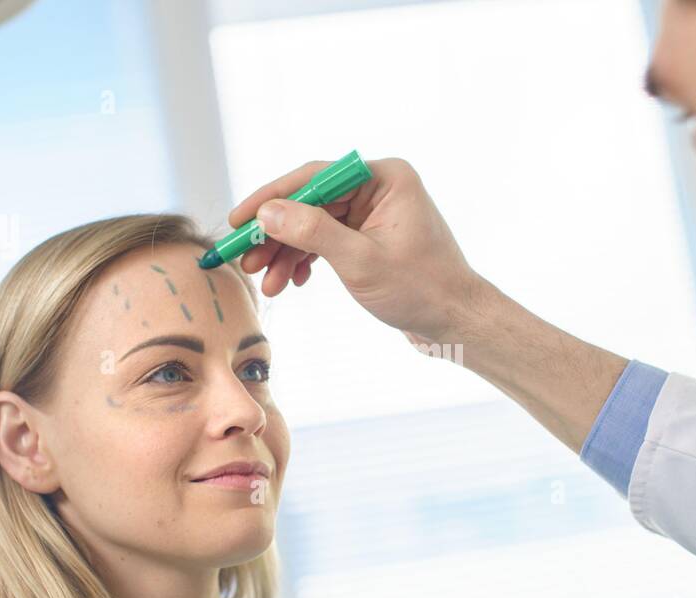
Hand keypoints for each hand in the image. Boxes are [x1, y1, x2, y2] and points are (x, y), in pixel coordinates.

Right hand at [228, 157, 490, 344]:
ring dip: (287, 252)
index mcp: (385, 178)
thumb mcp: (361, 262)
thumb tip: (268, 211)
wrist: (456, 322)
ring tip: (266, 281)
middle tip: (245, 258)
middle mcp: (379, 187)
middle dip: (276, 233)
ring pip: (314, 224)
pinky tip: (292, 282)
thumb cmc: (422, 290)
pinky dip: (306, 260)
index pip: (314, 177)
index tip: (239, 219)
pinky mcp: (370, 237)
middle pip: (310, 202)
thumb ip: (313, 233)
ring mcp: (374, 213)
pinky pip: (327, 240)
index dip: (271, 198)